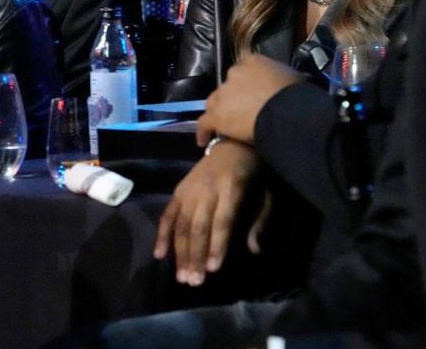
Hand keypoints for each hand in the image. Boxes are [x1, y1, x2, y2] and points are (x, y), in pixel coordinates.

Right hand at [153, 140, 260, 284]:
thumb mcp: (265, 193)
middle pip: (197, 226)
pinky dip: (162, 234)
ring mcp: (189, 189)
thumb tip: (253, 250)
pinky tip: (160, 254)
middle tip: (194, 282)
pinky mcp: (178, 190)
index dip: (217, 245)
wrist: (233, 142)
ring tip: (182, 276)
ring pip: (180, 224)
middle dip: (195, 255)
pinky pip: (167, 214)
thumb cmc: (254, 170)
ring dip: (180, 252)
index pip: (221, 221)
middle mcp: (205, 188)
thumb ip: (259, 221)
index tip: (214, 269)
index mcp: (230, 187)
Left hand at [196, 54, 304, 145]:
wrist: (284, 113)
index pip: (245, 68)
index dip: (248, 82)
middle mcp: (234, 73)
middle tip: (242, 111)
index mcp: (253, 61)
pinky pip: (205, 124)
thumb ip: (285, 78)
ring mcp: (222, 94)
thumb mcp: (295, 78)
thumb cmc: (295, 95)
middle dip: (232, 97)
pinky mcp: (215, 115)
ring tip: (224, 126)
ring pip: (213, 103)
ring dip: (218, 112)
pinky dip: (204, 132)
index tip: (253, 92)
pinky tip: (204, 141)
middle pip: (228, 86)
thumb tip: (291, 81)